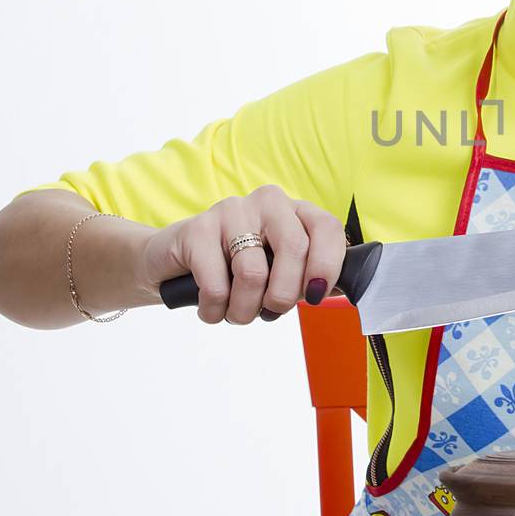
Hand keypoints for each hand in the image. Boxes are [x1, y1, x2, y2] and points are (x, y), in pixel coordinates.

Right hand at [135, 184, 348, 324]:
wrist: (173, 262)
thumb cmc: (236, 269)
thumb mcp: (277, 268)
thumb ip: (308, 276)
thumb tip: (341, 292)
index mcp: (294, 211)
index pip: (326, 228)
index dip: (327, 266)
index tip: (314, 297)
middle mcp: (267, 203)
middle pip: (294, 250)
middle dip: (283, 295)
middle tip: (270, 310)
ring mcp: (231, 211)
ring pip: (253, 273)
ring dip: (244, 310)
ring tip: (236, 312)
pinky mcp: (197, 229)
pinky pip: (216, 285)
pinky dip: (215, 310)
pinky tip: (210, 307)